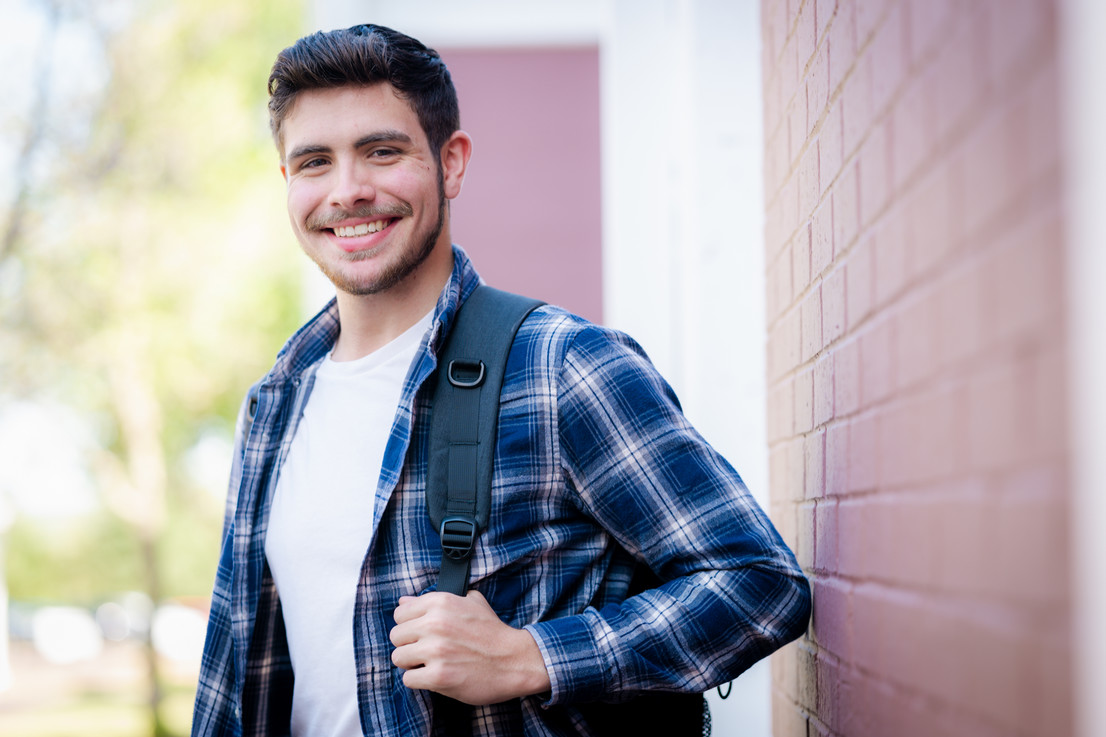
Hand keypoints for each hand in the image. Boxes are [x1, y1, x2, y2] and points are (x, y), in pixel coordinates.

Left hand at [389, 590, 551, 704]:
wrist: (515, 660)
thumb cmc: (492, 632)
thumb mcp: (469, 603)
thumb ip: (434, 600)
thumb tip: (403, 601)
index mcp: (440, 602)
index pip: (400, 613)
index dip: (409, 625)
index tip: (421, 633)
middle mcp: (435, 623)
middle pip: (396, 636)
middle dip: (409, 645)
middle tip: (426, 651)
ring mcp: (436, 650)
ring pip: (398, 658)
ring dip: (412, 664)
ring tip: (430, 664)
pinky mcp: (439, 676)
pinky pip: (409, 679)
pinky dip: (419, 680)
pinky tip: (435, 676)